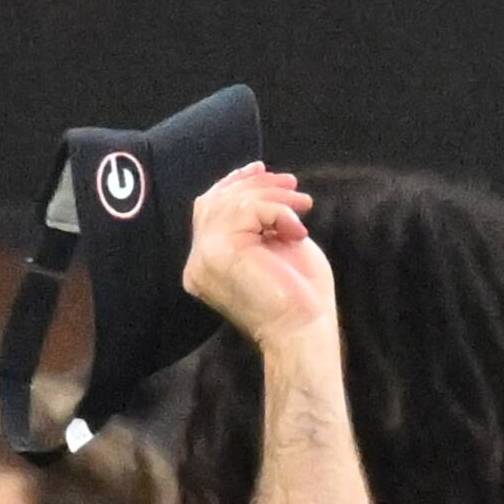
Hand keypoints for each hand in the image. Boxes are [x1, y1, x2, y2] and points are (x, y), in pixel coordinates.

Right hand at [182, 164, 334, 351]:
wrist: (306, 333)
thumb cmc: (302, 298)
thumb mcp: (275, 245)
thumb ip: (257, 218)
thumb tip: (256, 179)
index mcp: (205, 264)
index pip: (208, 209)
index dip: (233, 183)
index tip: (262, 170)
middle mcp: (197, 262)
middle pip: (215, 200)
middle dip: (256, 185)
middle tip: (293, 187)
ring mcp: (204, 256)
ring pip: (231, 201)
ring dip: (272, 196)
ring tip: (303, 206)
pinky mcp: (219, 252)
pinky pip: (245, 209)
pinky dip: (276, 211)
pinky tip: (295, 229)